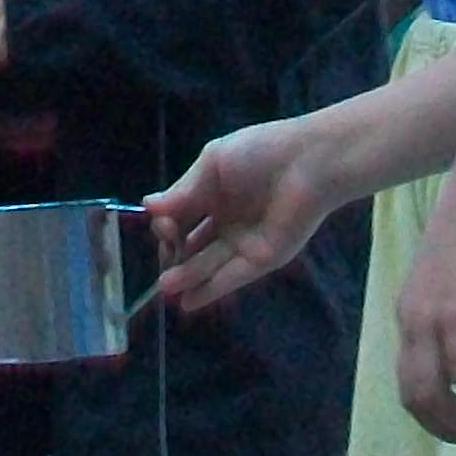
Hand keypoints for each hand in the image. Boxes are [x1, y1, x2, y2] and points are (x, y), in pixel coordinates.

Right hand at [144, 116, 338, 314]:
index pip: (179, 217)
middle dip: (173, 253)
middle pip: (191, 245)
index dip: (166, 225)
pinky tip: (188, 302)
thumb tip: (147, 207)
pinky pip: (232, 278)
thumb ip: (183, 192)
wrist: (308, 164)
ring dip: (186, 277)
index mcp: (213, 193)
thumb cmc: (260, 153)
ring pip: (208, 265)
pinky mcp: (263, 260)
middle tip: (165, 256)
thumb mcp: (213, 164)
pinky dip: (210, 291)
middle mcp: (226, 221)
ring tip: (165, 288)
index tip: (163, 226)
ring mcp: (244, 243)